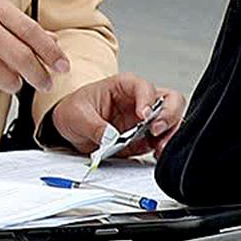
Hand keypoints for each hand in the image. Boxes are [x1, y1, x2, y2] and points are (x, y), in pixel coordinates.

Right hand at [0, 0, 68, 95]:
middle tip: (46, 82)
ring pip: (6, 77)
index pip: (31, 30)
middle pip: (22, 58)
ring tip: (12, 78)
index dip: (51, 51)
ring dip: (14, 83)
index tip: (62, 63)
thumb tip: (49, 38)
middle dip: (40, 75)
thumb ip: (17, 22)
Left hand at [47, 74, 184, 158]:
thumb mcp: (77, 115)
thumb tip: (111, 138)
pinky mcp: (144, 137)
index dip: (147, 99)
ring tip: (159, 148)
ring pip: (172, 120)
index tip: (143, 115)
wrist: (68, 128)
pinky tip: (156, 154)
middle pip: (170, 100)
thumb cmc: (74, 110)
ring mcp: (145, 119)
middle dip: (168, 115)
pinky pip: (161, 141)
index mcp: (123, 86)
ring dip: (169, 134)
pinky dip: (163, 148)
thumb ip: (94, 126)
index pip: (143, 86)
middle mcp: (139, 100)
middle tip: (155, 130)